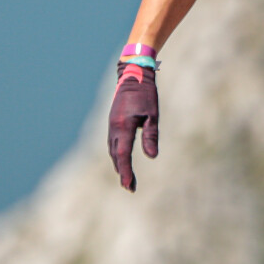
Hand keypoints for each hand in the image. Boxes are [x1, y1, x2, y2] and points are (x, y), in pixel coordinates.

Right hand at [106, 64, 158, 190]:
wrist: (133, 75)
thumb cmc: (146, 94)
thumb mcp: (152, 115)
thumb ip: (151, 136)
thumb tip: (152, 156)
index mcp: (123, 126)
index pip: (123, 155)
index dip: (126, 172)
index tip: (129, 186)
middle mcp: (114, 127)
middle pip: (116, 156)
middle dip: (123, 173)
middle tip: (131, 188)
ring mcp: (111, 125)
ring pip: (112, 150)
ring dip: (119, 165)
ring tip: (127, 179)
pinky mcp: (113, 122)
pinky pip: (112, 143)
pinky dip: (116, 154)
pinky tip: (122, 160)